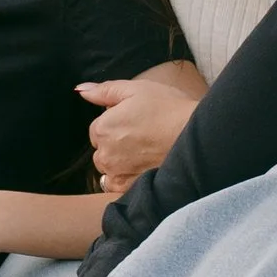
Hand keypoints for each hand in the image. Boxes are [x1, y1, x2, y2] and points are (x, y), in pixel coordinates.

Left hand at [79, 72, 201, 187]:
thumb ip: (104, 91)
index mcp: (102, 128)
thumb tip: (81, 90)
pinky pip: (116, 185)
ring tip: (144, 152)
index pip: (98, 128)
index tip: (134, 121)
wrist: (195, 136)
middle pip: (102, 149)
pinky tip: (142, 167)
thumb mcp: (136, 89)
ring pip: (108, 167)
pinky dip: (125, 178)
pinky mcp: (130, 187)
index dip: (116, 123)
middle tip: (142, 136)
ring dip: (119, 162)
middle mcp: (105, 153)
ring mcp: (117, 173)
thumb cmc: (168, 109)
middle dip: (115, 143)